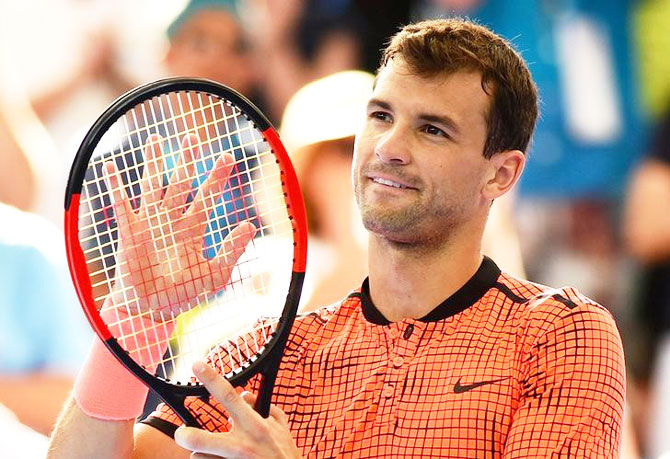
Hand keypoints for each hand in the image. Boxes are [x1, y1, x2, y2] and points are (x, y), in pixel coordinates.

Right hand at [104, 134, 256, 319]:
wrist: (150, 311)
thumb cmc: (183, 295)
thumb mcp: (214, 275)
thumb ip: (231, 250)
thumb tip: (250, 225)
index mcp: (193, 229)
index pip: (207, 197)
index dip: (217, 177)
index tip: (228, 156)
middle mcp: (172, 221)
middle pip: (181, 183)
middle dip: (187, 161)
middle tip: (194, 136)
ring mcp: (149, 223)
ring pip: (153, 186)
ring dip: (154, 163)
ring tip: (156, 138)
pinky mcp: (129, 232)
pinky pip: (121, 204)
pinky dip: (116, 186)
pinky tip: (111, 166)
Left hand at [174, 362, 300, 457]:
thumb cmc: (285, 454)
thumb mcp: (280, 426)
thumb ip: (263, 408)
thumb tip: (245, 395)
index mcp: (255, 425)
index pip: (229, 396)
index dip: (211, 379)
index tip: (196, 365)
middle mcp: (242, 444)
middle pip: (201, 439)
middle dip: (185, 435)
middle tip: (180, 432)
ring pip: (199, 457)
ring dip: (202, 453)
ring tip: (212, 453)